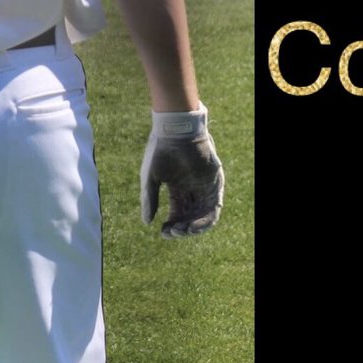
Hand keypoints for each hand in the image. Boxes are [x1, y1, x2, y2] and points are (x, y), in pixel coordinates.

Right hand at [140, 103, 223, 237]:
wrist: (175, 130)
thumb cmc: (160, 150)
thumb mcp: (150, 178)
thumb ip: (150, 199)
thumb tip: (147, 223)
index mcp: (177, 189)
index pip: (177, 214)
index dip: (171, 226)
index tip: (163, 232)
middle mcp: (192, 190)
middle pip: (191, 217)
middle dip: (182, 229)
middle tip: (174, 231)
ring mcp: (204, 186)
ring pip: (203, 216)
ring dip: (195, 227)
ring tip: (185, 230)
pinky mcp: (215, 182)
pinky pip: (215, 207)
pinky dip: (207, 219)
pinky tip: (195, 225)